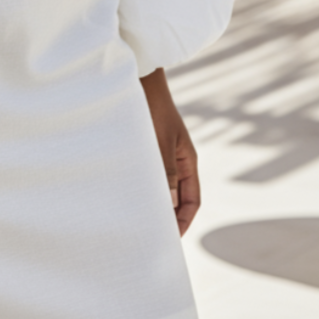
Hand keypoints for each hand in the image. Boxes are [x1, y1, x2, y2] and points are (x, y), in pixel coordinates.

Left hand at [140, 69, 199, 235]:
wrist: (140, 79)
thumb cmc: (152, 107)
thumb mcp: (160, 141)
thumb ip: (165, 172)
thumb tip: (168, 205)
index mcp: (187, 161)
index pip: (192, 201)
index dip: (183, 222)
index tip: (170, 240)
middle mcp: (177, 161)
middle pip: (177, 199)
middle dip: (168, 219)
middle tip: (151, 239)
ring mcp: (162, 155)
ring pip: (161, 188)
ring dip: (153, 204)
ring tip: (137, 223)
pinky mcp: (146, 149)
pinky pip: (148, 175)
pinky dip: (142, 189)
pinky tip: (127, 197)